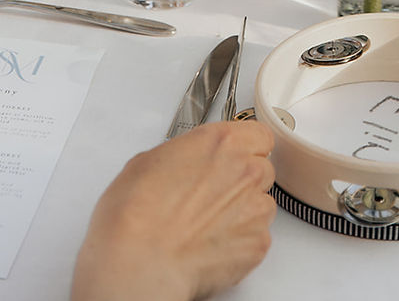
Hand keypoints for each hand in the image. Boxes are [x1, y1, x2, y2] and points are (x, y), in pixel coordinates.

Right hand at [70, 121, 276, 300]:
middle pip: (261, 169)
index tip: (234, 159)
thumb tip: (183, 165)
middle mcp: (245, 170)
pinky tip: (212, 247)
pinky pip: (258, 238)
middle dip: (243, 182)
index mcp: (222, 142)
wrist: (140, 262)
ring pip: (262, 204)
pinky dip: (241, 243)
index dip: (246, 149)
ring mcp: (255, 208)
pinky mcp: (257, 244)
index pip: (259, 135)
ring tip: (209, 226)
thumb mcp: (149, 162)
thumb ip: (183, 155)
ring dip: (244, 212)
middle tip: (214, 197)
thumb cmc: (136, 215)